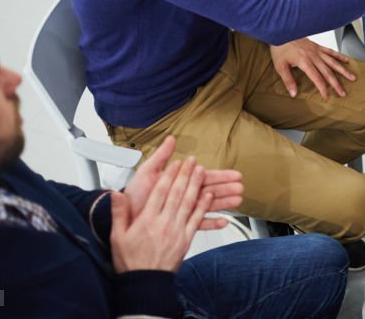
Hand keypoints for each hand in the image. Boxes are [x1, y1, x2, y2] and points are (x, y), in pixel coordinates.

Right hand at [110, 157, 211, 272]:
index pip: (160, 192)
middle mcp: (163, 223)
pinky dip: (203, 206)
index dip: (169, 175)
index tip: (175, 163)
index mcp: (146, 220)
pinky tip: (209, 195)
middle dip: (185, 174)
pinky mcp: (186, 240)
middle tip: (191, 161)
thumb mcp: (117, 236)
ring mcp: (176, 231)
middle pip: (176, 193)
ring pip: (188, 203)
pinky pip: (196, 219)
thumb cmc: (130, 260)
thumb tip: (115, 194)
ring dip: (196, 185)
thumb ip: (118, 213)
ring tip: (201, 171)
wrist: (145, 282)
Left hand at [122, 136, 243, 220]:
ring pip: (208, 206)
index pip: (204, 177)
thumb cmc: (134, 197)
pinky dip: (211, 223)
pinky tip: (224, 221)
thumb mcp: (146, 173)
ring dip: (223, 203)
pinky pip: (198, 224)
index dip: (220, 175)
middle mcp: (183, 196)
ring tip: (237, 201)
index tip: (234, 174)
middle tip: (240, 186)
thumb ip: (161, 157)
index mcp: (178, 183)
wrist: (123, 218)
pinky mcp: (179, 225)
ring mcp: (182, 210)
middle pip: (210, 191)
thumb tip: (170, 139)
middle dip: (226, 188)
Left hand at [271, 38, 355, 98]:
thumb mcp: (280, 66)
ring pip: (333, 62)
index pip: (317, 78)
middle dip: (336, 84)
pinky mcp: (317, 46)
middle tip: (343, 93)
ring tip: (351, 77)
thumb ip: (288, 80)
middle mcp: (313, 56)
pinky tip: (346, 60)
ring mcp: (317, 50)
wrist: (282, 32)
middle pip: (328, 72)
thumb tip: (293, 93)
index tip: (327, 96)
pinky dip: (339, 56)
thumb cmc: (280, 47)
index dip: (323, 88)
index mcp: (304, 61)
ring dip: (343, 71)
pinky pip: (331, 51)